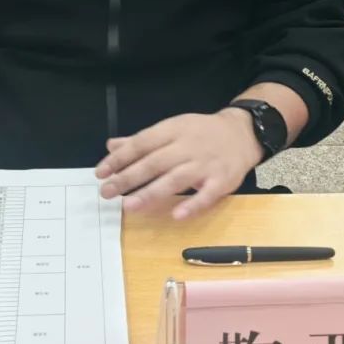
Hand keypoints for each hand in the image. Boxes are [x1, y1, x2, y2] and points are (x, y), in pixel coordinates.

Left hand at [94, 108, 263, 219]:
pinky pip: (206, 195)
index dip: (120, 158)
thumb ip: (142, 140)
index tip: (101, 172)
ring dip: (151, 192)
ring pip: (176, 179)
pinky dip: (192, 204)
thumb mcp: (172, 128)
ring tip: (129, 206)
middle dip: (128, 178)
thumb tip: (111, 146)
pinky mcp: (222, 181)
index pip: (142, 143)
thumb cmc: (201, 133)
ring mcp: (206, 164)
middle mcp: (188, 146)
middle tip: (107, 192)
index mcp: (173, 130)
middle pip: (154, 162)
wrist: (242, 133)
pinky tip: (175, 215)